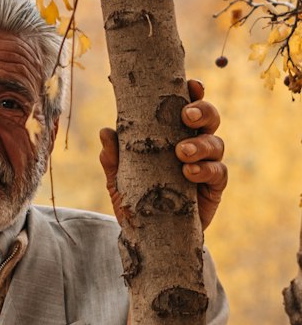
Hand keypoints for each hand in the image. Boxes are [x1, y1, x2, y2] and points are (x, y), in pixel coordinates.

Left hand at [98, 79, 226, 233]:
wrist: (150, 239)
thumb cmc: (137, 201)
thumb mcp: (119, 180)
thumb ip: (113, 159)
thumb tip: (105, 132)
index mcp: (174, 134)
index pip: (188, 107)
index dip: (193, 93)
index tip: (191, 84)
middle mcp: (195, 145)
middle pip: (210, 119)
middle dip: (202, 112)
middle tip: (186, 116)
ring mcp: (207, 166)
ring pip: (217, 143)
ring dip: (201, 144)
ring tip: (182, 153)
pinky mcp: (214, 189)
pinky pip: (219, 173)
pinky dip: (206, 170)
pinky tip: (189, 172)